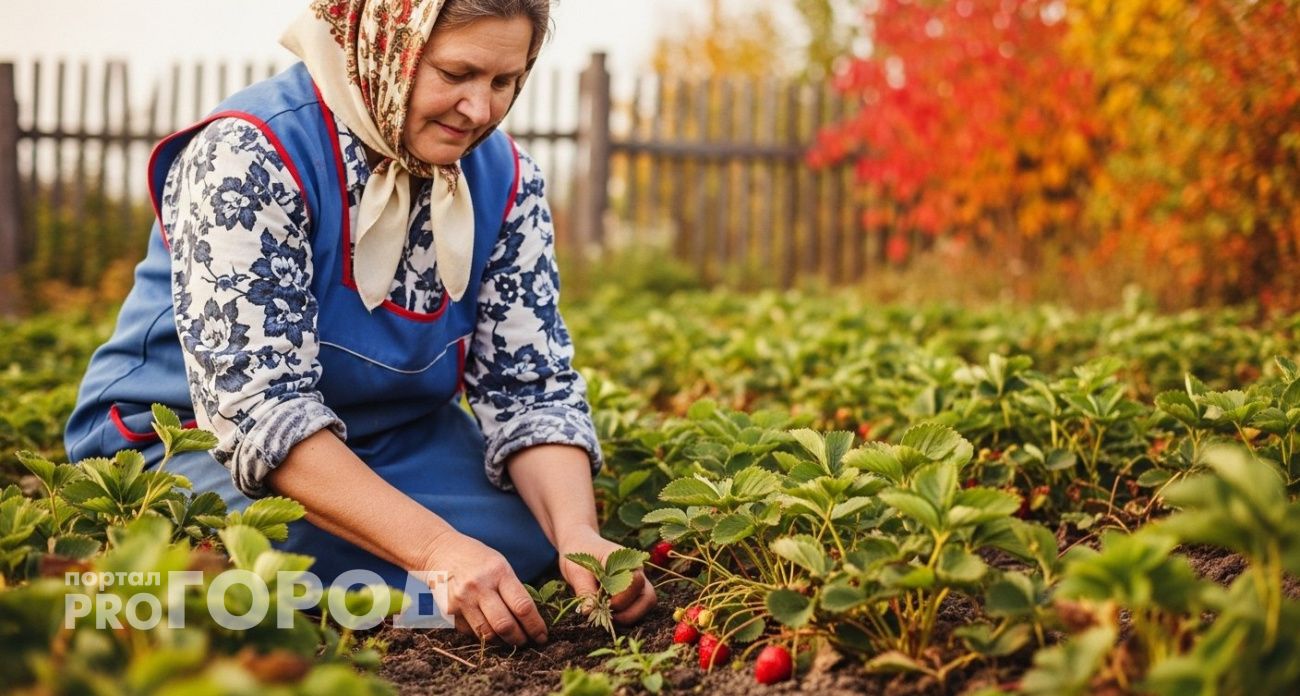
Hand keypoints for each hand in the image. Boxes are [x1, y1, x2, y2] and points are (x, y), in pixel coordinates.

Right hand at [414, 530, 547, 645]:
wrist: (440, 550)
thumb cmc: (477, 558)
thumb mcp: (500, 564)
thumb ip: (513, 589)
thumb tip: (530, 619)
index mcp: (498, 572)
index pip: (522, 606)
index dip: (535, 626)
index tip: (542, 636)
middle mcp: (479, 586)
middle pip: (505, 625)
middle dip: (520, 639)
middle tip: (528, 642)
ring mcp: (462, 600)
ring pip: (487, 634)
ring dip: (503, 642)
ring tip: (512, 640)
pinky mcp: (449, 611)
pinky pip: (471, 632)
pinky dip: (483, 635)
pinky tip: (490, 630)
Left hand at [556, 525, 657, 624]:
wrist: (581, 547)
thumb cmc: (578, 556)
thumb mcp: (576, 570)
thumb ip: (584, 589)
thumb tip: (588, 612)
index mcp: (626, 559)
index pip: (635, 583)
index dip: (620, 599)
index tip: (602, 605)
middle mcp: (637, 571)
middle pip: (648, 598)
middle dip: (629, 612)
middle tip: (607, 615)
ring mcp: (638, 583)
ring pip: (645, 605)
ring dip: (628, 616)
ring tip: (606, 615)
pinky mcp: (633, 593)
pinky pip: (637, 608)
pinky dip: (626, 615)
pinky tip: (607, 613)